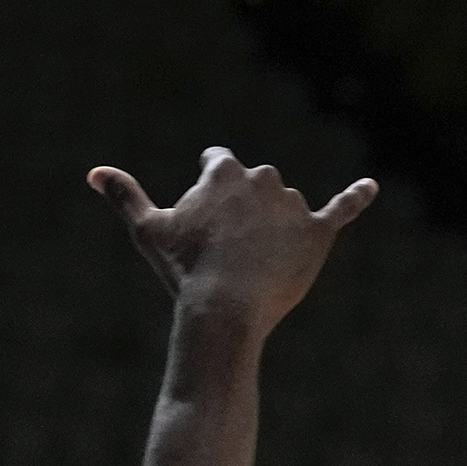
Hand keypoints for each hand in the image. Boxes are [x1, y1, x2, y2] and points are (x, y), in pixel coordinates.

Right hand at [92, 148, 375, 337]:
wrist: (226, 306)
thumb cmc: (183, 268)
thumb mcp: (148, 229)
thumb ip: (125, 196)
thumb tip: (95, 172)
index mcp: (223, 171)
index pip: (218, 159)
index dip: (209, 181)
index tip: (207, 202)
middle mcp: (264, 178)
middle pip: (254, 183)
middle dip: (244, 207)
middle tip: (227, 244)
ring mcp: (294, 205)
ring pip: (286, 206)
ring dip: (274, 225)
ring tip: (253, 260)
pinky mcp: (320, 231)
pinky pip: (344, 208)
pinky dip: (358, 196)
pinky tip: (371, 186)